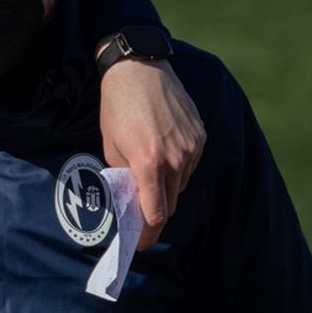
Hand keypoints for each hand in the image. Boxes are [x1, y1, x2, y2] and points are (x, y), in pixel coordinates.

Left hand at [98, 56, 204, 249]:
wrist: (139, 69)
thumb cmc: (117, 107)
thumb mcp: (111, 146)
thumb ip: (124, 176)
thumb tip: (132, 199)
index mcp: (148, 163)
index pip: (155, 213)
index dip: (148, 233)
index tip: (141, 243)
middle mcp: (175, 158)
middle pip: (170, 202)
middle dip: (155, 210)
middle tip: (140, 211)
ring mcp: (192, 146)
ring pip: (181, 184)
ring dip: (166, 187)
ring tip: (149, 171)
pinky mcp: (200, 135)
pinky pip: (190, 164)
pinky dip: (177, 167)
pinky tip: (163, 153)